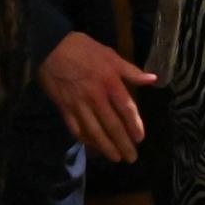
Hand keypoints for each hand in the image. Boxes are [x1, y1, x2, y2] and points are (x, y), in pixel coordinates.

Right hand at [38, 32, 156, 162]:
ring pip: (95, 131)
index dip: (134, 125)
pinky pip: (75, 128)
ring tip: (115, 158)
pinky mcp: (64, 107)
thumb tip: (153, 79)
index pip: (126, 109)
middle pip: (112, 125)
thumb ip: (131, 70)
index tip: (140, 139)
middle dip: (123, 143)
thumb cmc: (84, 49)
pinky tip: (91, 146)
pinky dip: (84, 139)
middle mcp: (96, 97)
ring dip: (106, 146)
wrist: (52, 47)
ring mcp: (79, 104)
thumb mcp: (110, 55)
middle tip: (131, 158)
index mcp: (110, 82)